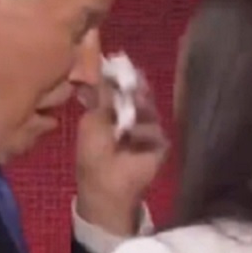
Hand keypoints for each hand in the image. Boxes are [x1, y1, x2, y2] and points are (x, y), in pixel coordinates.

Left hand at [75, 74, 167, 234]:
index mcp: (112, 112)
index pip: (122, 89)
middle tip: (132, 85)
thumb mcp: (91, 122)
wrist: (107, 186)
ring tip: (128, 117)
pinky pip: (156, 130)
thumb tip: (104, 74)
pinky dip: (143, 132)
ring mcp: (148, 131)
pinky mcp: (160, 144)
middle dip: (135, 90)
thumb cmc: (92, 156)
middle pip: (139, 95)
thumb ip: (101, 99)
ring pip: (150, 110)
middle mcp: (132, 118)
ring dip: (139, 110)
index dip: (121, 79)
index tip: (121, 67)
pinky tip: (132, 138)